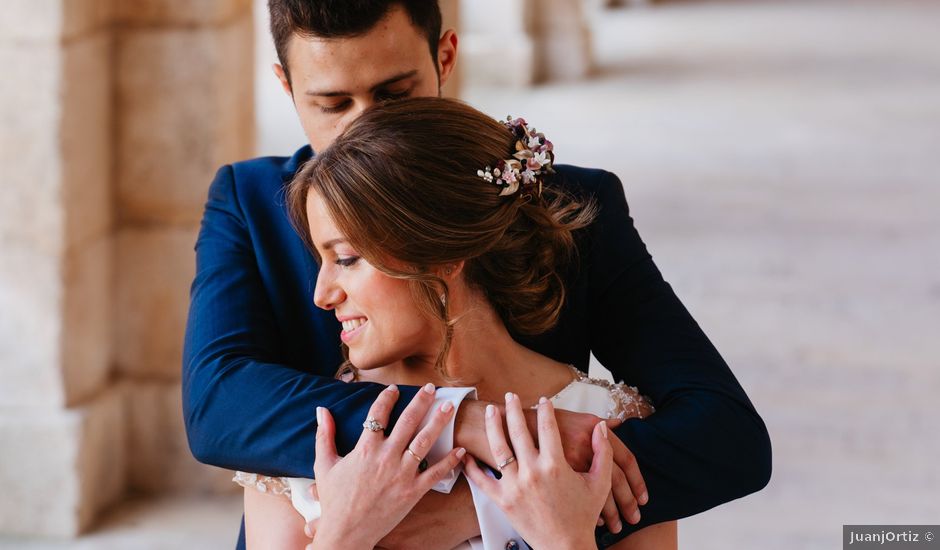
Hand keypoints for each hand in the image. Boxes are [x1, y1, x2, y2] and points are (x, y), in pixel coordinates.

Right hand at [307, 383, 465, 549]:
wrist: (346, 533)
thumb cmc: (335, 500)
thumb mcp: (324, 465)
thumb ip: (324, 435)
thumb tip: (321, 410)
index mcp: (365, 449)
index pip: (378, 414)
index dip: (387, 398)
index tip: (394, 389)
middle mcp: (386, 458)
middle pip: (407, 421)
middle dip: (421, 402)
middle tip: (430, 388)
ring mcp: (402, 474)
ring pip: (425, 442)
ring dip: (439, 422)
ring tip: (449, 408)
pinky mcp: (413, 491)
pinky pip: (436, 473)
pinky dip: (450, 461)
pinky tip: (460, 449)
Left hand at [463, 393, 611, 549]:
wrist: (565, 546)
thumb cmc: (582, 516)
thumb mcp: (599, 483)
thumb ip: (603, 452)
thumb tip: (602, 427)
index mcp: (556, 465)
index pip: (548, 427)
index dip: (546, 410)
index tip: (543, 400)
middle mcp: (533, 472)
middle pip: (519, 431)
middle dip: (513, 409)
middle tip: (510, 396)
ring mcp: (515, 486)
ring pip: (498, 449)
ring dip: (493, 426)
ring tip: (490, 411)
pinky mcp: (502, 501)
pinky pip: (481, 480)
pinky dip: (472, 466)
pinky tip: (467, 452)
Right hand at [530, 407, 648, 532]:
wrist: (504, 425)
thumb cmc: (540, 424)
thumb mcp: (571, 418)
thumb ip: (595, 423)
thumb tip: (617, 424)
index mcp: (592, 428)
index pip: (626, 458)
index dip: (637, 480)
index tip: (643, 499)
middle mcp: (583, 444)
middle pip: (616, 480)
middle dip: (627, 504)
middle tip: (634, 519)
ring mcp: (568, 462)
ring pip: (597, 495)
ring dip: (608, 513)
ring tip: (614, 526)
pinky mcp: (553, 476)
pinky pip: (577, 501)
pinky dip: (587, 513)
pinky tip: (591, 521)